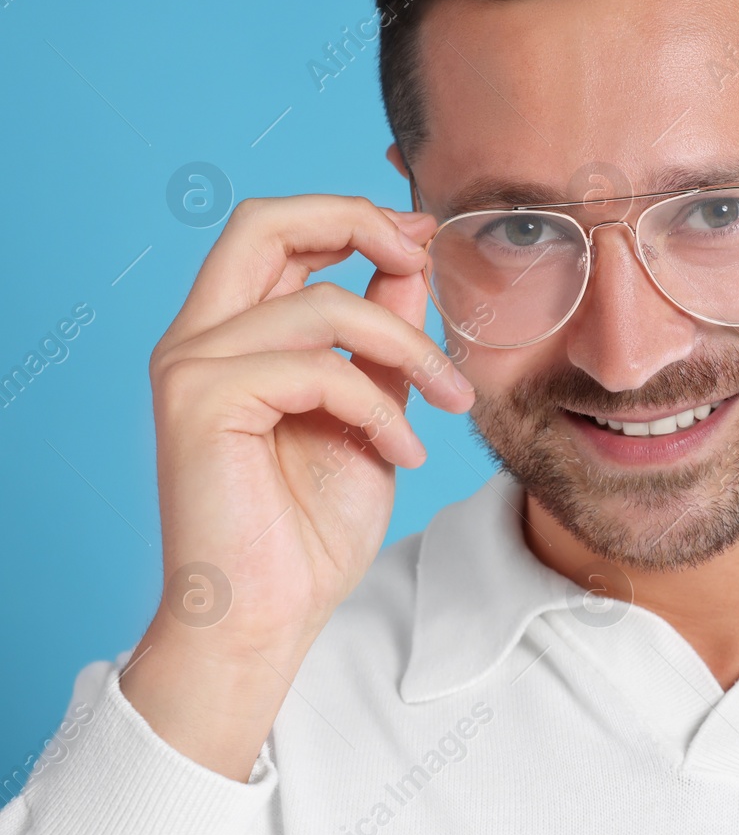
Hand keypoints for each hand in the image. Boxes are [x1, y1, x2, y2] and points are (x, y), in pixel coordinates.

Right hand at [121, 195, 474, 778]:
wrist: (269, 616)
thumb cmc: (311, 527)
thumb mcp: (369, 410)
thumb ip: (379, 340)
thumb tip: (409, 266)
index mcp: (229, 335)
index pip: (276, 232)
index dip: (353, 218)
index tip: (423, 238)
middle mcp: (196, 339)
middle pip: (265, 221)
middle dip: (357, 221)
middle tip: (424, 256)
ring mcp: (191, 368)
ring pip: (323, 303)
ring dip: (408, 348)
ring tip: (449, 399)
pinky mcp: (201, 404)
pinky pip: (317, 369)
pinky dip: (379, 406)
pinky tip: (404, 451)